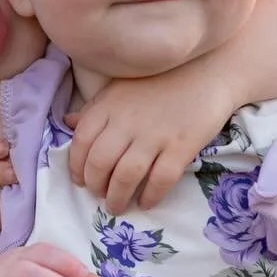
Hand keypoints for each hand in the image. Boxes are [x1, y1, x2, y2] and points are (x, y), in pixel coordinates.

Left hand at [67, 63, 235, 210]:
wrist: (209, 70)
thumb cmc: (161, 78)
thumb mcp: (120, 87)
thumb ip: (95, 108)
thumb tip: (68, 123)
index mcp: (108, 106)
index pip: (81, 143)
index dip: (76, 167)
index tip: (81, 181)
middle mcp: (127, 121)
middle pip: (100, 163)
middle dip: (95, 186)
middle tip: (100, 196)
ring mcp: (155, 134)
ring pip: (126, 176)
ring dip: (117, 197)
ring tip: (117, 207)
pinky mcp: (182, 145)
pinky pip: (161, 179)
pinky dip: (150, 196)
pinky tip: (146, 203)